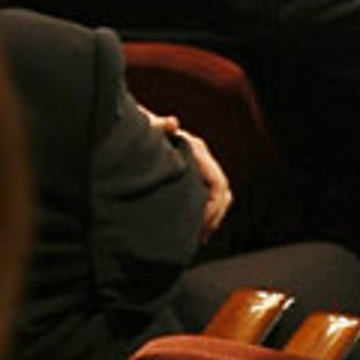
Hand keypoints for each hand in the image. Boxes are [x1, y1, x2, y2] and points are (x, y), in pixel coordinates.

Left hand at [149, 114, 232, 240]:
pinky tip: (195, 230)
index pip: (219, 183)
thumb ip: (158, 127)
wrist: (135, 130)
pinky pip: (210, 197)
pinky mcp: (194, 176)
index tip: (200, 226)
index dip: (214, 208)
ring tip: (199, 237)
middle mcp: (203, 157)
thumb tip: (172, 123)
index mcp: (196, 150)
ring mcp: (200, 166)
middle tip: (200, 237)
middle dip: (216, 216)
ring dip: (214, 217)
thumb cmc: (140, 132)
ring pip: (221, 196)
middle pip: (224, 192)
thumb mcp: (148, 131)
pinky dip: (208, 214)